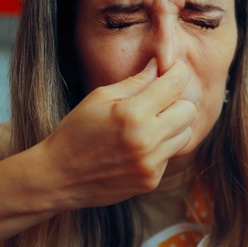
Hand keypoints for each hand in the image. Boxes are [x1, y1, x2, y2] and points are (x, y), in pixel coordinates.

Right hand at [37, 58, 196, 209]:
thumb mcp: (99, 98)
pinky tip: (137, 147)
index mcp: (132, 114)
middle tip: (160, 100)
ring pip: (185, 135)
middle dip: (178, 101)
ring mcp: (150, 164)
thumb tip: (159, 65)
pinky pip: (170, 156)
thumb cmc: (75, 132)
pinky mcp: (151, 181)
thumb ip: (135, 82)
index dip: (179, 73)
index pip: (175, 86)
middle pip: (189, 111)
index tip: (176, 70)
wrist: (58, 177)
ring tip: (148, 125)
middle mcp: (146, 140)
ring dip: (172, 126)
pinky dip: (160, 148)